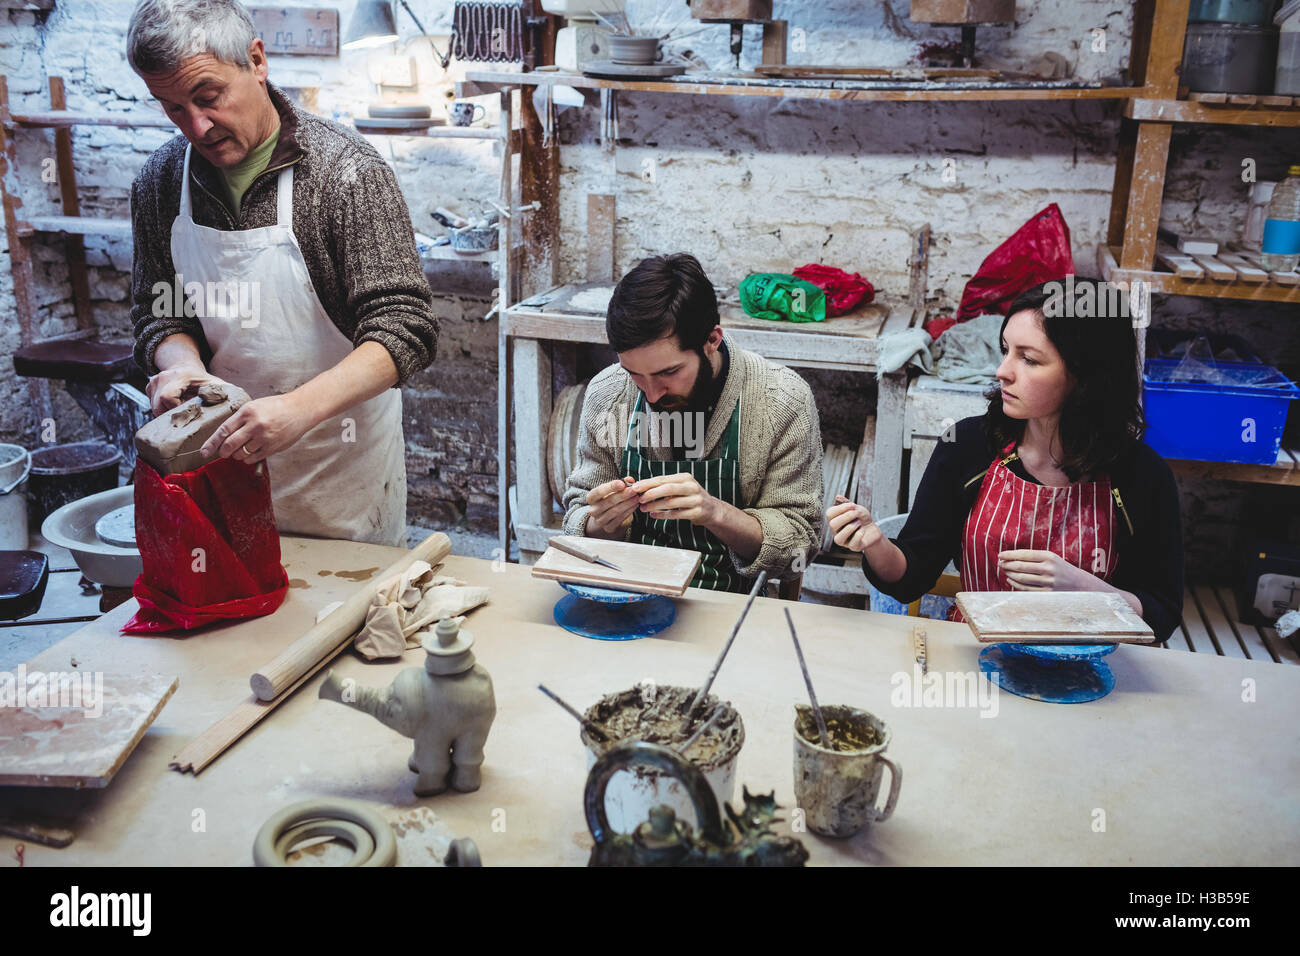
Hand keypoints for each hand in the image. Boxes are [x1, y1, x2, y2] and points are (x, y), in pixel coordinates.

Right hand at [145, 366, 228, 416]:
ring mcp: (153, 383)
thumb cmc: (202, 379)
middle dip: (172, 416)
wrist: (185, 367)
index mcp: (178, 376)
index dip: (177, 409)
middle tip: (185, 418)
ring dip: (168, 415)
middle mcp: (162, 378)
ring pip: (154, 408)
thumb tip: (238, 407)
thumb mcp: (215, 384)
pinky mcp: (149, 389)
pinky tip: (174, 410)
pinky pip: (152, 406)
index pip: (168, 397)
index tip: (190, 414)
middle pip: (158, 406)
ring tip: (181, 414)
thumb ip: (224, 394)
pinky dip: (163, 411)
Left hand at [199, 393, 314, 463]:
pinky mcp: (272, 447)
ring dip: (237, 455)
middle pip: (230, 444)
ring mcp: (264, 437)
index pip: (223, 430)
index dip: (211, 443)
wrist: (299, 410)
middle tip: (223, 453)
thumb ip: (240, 420)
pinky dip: (247, 458)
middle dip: (223, 452)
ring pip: (241, 453)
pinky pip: (252, 458)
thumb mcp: (254, 406)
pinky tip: (250, 453)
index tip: (204, 452)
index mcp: (247, 412)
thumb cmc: (275, 407)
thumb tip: (224, 437)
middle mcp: (255, 425)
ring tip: (242, 449)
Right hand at [586, 477, 639, 535]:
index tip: (622, 484)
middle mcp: (593, 510)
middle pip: (608, 501)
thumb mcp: (613, 489)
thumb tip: (630, 480)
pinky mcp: (608, 528)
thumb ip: (622, 483)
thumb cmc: (609, 498)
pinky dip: (629, 511)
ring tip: (637, 497)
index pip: (598, 491)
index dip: (610, 487)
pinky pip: (620, 519)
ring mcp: (600, 520)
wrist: (605, 515)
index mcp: (591, 498)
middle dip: (623, 495)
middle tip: (634, 491)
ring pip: (615, 511)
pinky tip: (635, 505)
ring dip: (628, 503)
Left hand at [631, 472, 716, 525]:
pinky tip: (654, 515)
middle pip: (668, 489)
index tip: (635, 487)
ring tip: (644, 509)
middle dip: (651, 494)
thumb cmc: (690, 496)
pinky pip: (676, 514)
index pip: (663, 479)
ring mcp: (695, 500)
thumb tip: (641, 487)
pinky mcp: (696, 512)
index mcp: (685, 477)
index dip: (648, 483)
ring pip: (671, 503)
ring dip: (655, 506)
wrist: (711, 509)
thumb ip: (664, 486)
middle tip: (639, 499)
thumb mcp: (680, 486)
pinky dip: (663, 515)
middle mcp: (691, 487)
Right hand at [825, 494, 883, 552]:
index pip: (829, 514)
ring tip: (859, 523)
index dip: (841, 508)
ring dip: (851, 527)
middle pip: (832, 525)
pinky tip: (862, 530)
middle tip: (856, 513)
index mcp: (834, 520)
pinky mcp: (853, 547)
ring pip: (838, 538)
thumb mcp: (855, 508)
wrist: (872, 528)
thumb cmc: (861, 518)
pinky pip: (852, 543)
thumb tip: (838, 496)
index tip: (852, 505)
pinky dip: (859, 535)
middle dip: (846, 516)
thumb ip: (846, 503)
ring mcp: (843, 540)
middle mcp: (836, 531)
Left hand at [998, 549, 1094, 590]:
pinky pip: (1025, 589)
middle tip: (999, 563)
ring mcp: (1048, 582)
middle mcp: (1049, 569)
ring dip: (1009, 574)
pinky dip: (1015, 584)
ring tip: (1004, 571)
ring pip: (1021, 578)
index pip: (1024, 554)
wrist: (1080, 584)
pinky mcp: (1046, 593)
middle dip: (1007, 564)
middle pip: (1020, 566)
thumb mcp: (1051, 558)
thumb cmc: (1060, 569)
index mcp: (1049, 557)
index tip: (1000, 555)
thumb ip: (1034, 557)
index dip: (1009, 554)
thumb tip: (1010, 558)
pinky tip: (1010, 580)